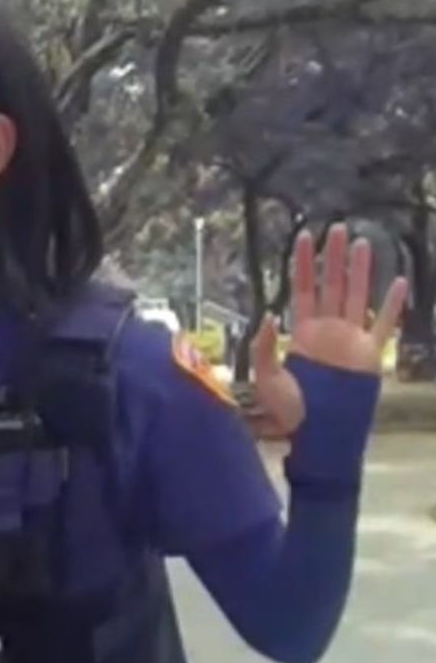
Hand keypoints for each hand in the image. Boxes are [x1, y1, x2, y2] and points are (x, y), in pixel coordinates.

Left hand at [248, 224, 407, 438]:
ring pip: (358, 295)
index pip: (302, 288)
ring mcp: (351, 339)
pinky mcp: (370, 354)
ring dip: (360, 270)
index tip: (303, 236)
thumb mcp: (266, 377)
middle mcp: (328, 329)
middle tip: (336, 227)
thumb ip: (263, 346)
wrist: (318, 435)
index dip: (302, 264)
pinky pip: (384, 324)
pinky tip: (399, 281)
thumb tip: (269, 314)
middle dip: (332, 257)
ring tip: (361, 242)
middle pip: (331, 284)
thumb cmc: (289, 410)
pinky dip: (392, 305)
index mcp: (303, 332)